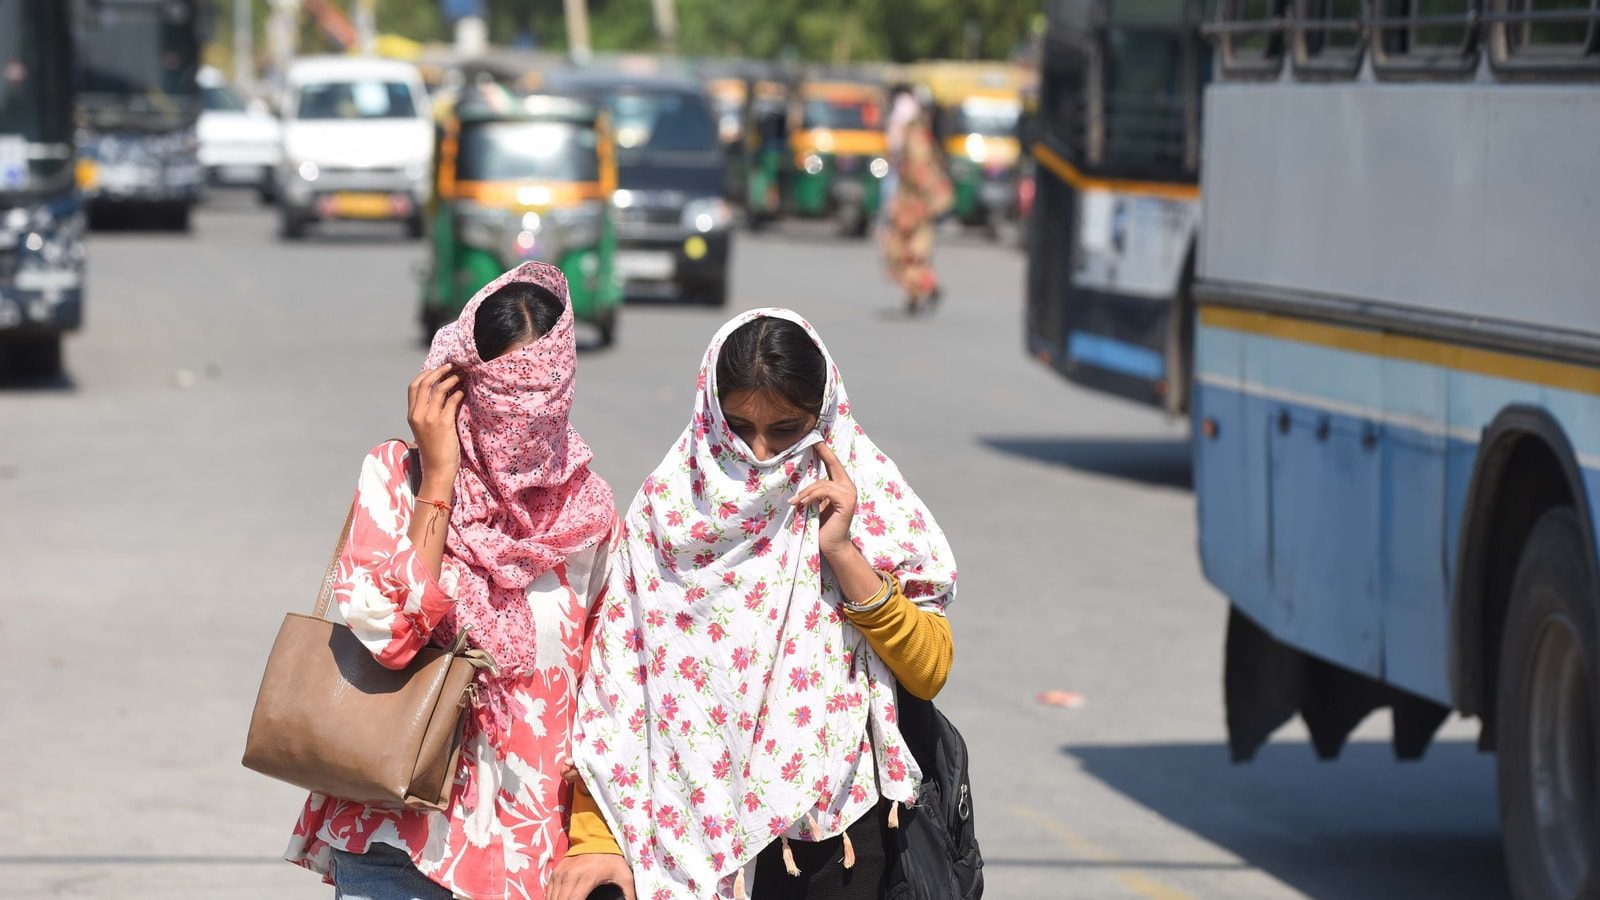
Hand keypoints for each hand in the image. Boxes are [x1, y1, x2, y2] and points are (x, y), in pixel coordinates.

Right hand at [408, 364, 462, 478]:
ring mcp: (430, 418)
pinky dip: (458, 393)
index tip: (437, 369)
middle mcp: (418, 414)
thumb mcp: (425, 428)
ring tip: (461, 375)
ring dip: (451, 378)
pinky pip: (452, 400)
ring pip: (438, 389)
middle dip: (439, 371)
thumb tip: (439, 393)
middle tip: (452, 366)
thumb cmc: (435, 449)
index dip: (425, 374)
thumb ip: (427, 412)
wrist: (438, 468)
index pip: (413, 386)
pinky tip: (464, 392)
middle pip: (424, 383)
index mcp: (412, 415)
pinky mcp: (443, 423)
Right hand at [548, 853, 634, 899]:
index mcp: (586, 877)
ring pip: (552, 898)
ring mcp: (560, 873)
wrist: (597, 838)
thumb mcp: (624, 876)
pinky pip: (549, 892)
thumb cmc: (612, 859)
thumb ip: (629, 894)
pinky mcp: (555, 872)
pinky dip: (553, 899)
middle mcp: (570, 875)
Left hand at [790, 442, 856, 558]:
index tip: (815, 438)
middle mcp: (848, 486)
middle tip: (811, 440)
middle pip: (832, 464)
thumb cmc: (821, 526)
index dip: (825, 450)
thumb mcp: (815, 504)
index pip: (833, 463)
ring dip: (806, 491)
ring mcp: (849, 493)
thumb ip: (814, 490)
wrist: (831, 546)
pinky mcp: (846, 501)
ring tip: (794, 502)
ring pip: (823, 482)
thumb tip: (799, 474)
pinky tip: (802, 504)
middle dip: (822, 451)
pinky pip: (825, 491)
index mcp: (841, 485)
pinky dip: (811, 496)